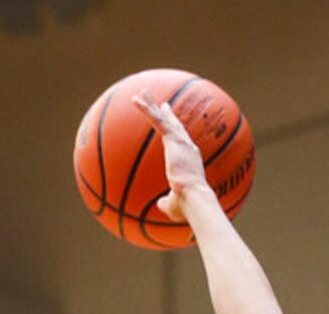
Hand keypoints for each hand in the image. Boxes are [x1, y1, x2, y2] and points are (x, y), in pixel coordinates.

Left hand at [133, 92, 207, 222]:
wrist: (194, 198)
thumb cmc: (187, 206)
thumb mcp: (174, 206)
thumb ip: (166, 203)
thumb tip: (159, 205)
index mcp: (189, 160)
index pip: (182, 143)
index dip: (177, 133)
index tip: (173, 125)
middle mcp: (187, 147)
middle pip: (175, 126)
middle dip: (167, 113)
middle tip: (161, 103)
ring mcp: (181, 142)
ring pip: (163, 119)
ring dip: (152, 105)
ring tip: (142, 93)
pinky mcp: (173, 140)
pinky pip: (156, 120)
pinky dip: (145, 110)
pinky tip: (134, 101)